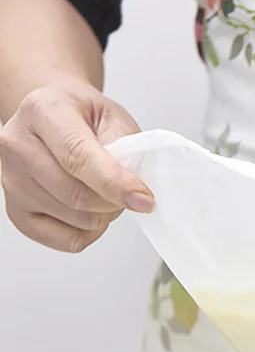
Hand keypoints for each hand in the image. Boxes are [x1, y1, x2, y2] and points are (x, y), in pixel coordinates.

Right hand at [0, 82, 152, 252]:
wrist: (55, 120)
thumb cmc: (84, 119)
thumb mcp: (113, 118)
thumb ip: (127, 151)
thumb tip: (136, 193)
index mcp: (43, 111)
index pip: (77, 157)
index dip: (115, 184)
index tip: (144, 199)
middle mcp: (17, 145)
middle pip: (76, 195)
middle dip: (114, 201)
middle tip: (126, 191)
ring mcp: (11, 181)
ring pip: (77, 220)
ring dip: (105, 215)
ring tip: (104, 193)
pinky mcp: (17, 212)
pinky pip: (68, 240)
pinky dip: (90, 232)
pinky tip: (90, 211)